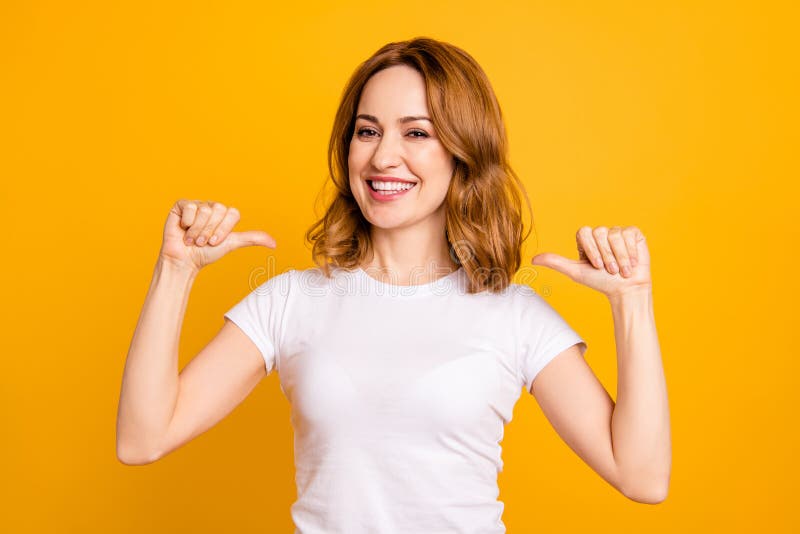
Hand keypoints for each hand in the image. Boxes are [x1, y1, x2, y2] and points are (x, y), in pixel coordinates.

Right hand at [159, 199, 276, 273]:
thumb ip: (252, 239)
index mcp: (225, 214)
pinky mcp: (182, 205)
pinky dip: (186, 223)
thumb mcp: (232, 244)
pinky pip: (189, 207)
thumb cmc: (207, 253)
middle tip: (203, 242)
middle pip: (218, 210)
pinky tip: (183, 229)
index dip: (224, 229)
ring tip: (192, 238)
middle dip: (210, 231)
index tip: (216, 242)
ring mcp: (197, 204)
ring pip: (203, 210)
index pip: (233, 213)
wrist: (184, 260)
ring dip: (197, 231)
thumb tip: (275, 244)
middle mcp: (212, 207)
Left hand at [531, 225, 651, 297]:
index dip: (591, 249)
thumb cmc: (601, 282)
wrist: (626, 289)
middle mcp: (601, 233)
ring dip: (620, 257)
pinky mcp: (633, 233)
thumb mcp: (576, 272)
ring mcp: (617, 232)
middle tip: (610, 270)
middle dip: (605, 256)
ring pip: (615, 235)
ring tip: (622, 269)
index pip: (584, 232)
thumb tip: (533, 260)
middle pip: (599, 233)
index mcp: (586, 239)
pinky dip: (630, 252)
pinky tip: (632, 262)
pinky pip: (629, 234)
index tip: (596, 266)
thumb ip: (556, 262)